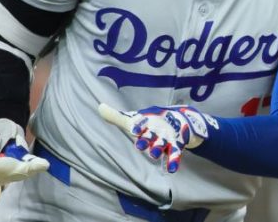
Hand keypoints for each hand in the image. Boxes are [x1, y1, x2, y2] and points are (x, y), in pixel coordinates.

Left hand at [98, 103, 217, 172]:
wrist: (178, 119)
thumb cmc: (150, 121)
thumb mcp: (134, 119)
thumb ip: (117, 116)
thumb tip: (99, 107)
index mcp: (145, 122)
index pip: (141, 123)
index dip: (137, 126)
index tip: (133, 129)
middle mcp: (155, 129)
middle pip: (150, 135)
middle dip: (145, 140)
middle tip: (139, 146)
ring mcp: (166, 138)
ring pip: (161, 144)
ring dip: (157, 149)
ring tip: (153, 155)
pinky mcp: (175, 146)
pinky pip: (174, 154)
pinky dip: (173, 161)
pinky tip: (171, 169)